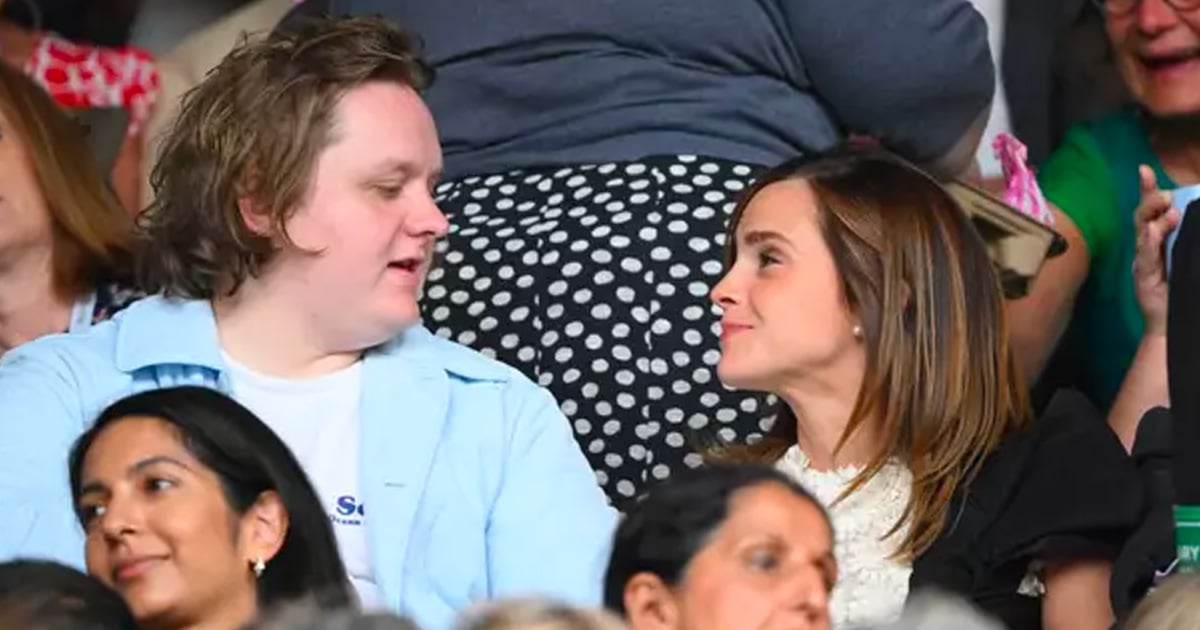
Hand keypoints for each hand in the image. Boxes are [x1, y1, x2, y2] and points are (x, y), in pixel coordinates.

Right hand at [1132, 165, 1179, 335]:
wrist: (1173, 325)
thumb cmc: (1183, 292)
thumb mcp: (1187, 258)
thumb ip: (1185, 237)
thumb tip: (1184, 214)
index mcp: (1157, 242)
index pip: (1151, 211)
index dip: (1147, 190)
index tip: (1144, 169)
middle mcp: (1146, 249)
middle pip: (1141, 217)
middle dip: (1150, 201)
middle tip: (1165, 197)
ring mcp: (1143, 263)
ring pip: (1141, 233)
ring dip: (1152, 219)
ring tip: (1167, 212)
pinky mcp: (1144, 278)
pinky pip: (1145, 257)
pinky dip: (1148, 244)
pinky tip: (1153, 233)